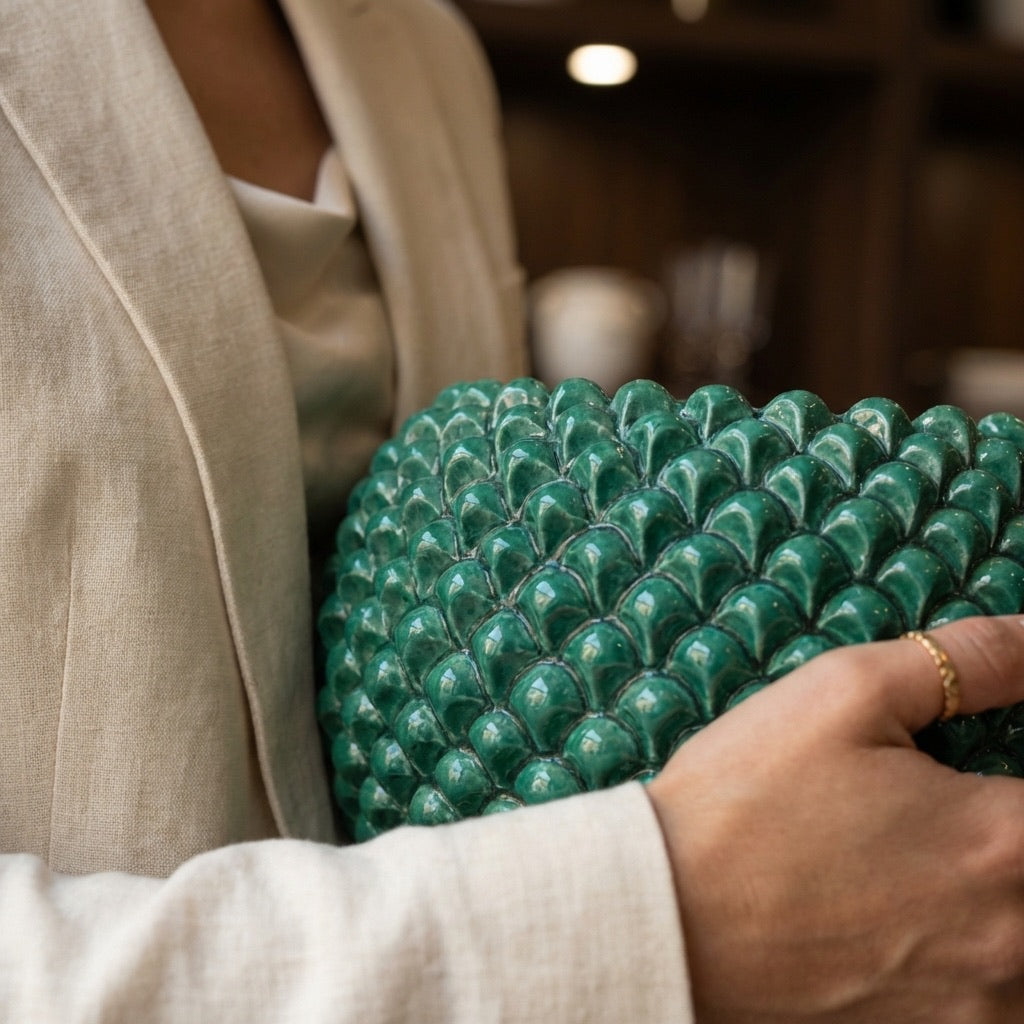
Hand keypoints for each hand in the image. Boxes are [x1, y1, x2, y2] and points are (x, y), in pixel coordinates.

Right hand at [646, 615, 1023, 1022]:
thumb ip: (965, 660)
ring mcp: (983, 1004)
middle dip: (1007, 829)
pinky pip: (999, 997)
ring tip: (908, 863)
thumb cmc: (746, 801)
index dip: (1014, 780)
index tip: (970, 775)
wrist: (667, 918)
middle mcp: (1016, 936)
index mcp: (1004, 839)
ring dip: (999, 893)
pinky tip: (912, 921)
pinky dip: (981, 956)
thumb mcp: (842, 693)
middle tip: (933, 809)